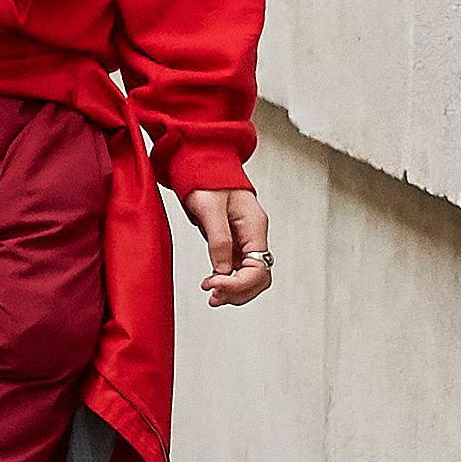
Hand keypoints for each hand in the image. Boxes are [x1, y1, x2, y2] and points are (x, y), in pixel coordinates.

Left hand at [184, 188, 272, 307]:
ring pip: (249, 275)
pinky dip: (228, 280)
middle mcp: (254, 235)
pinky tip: (213, 284)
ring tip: (212, 296)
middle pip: (259, 276)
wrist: (201, 164)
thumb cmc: (206, 179)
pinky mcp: (233, 240)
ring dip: (234, 290)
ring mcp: (245, 239)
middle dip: (238, 291)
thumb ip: (218, 239)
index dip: (238, 283)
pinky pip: (238, 267)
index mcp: (255, 226)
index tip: (214, 285)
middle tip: (213, 297)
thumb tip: (223, 270)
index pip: (259, 268)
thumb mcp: (210, 208)